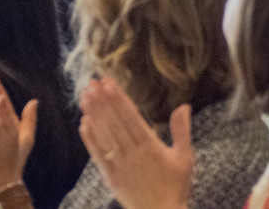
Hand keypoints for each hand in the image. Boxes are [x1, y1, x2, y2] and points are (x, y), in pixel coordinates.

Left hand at [79, 77, 191, 208]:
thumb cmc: (176, 186)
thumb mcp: (185, 158)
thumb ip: (182, 131)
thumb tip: (184, 105)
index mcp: (151, 147)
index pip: (131, 117)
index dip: (118, 99)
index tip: (108, 82)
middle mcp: (134, 155)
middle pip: (115, 123)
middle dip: (102, 101)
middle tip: (91, 83)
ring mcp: (121, 166)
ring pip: (104, 136)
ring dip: (93, 115)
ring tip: (84, 96)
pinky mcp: (111, 178)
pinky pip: (98, 156)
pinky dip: (90, 139)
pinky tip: (83, 123)